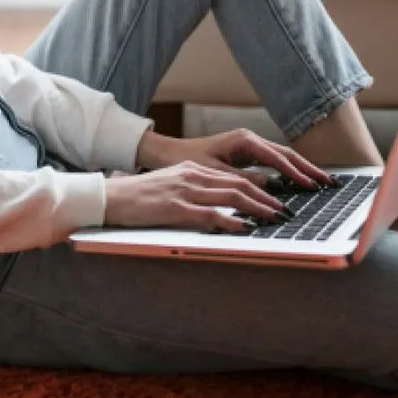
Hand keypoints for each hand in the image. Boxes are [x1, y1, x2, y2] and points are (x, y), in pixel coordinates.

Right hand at [104, 160, 292, 233]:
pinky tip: (244, 228)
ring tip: (274, 218)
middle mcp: (192, 176)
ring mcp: (184, 191)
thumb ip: (196, 191)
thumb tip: (221, 205)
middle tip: (285, 211)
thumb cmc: (140, 196)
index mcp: (192, 170)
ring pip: (230, 196)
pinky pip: (209, 214)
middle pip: (238, 184)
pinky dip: (230, 221)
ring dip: (256, 208)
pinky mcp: (175, 208)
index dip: (258, 188)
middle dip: (266, 198)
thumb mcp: (171, 186)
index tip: (276, 200)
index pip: (233, 177)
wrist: (112, 196)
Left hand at [135, 127, 332, 189]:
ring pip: (282, 157)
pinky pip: (274, 162)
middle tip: (329, 183)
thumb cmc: (190, 161)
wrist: (172, 153)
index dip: (296, 173)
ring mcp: (250, 145)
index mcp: (244, 140)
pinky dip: (289, 171)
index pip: (278, 158)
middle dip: (308, 168)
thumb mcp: (216, 174)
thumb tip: (272, 189)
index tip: (312, 186)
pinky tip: (300, 183)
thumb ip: (244, 180)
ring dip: (302, 170)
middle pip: (286, 154)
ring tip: (322, 183)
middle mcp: (250, 139)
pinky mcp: (248, 154)